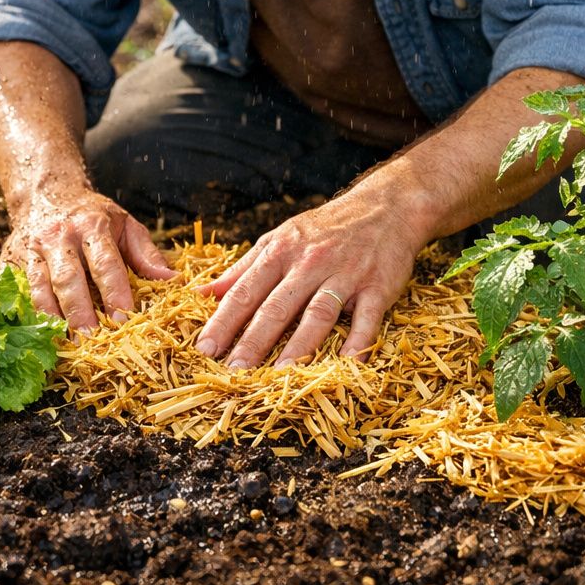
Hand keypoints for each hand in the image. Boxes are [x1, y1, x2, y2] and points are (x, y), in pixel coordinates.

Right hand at [2, 188, 174, 332]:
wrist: (45, 193)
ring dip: (52, 317)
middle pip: (69, 279)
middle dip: (80, 311)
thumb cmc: (93, 216)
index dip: (114, 292)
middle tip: (91, 340)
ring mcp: (33, 250)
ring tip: (64, 344)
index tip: (123, 319)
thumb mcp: (125, 224)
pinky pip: (20, 291)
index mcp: (92, 226)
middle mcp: (60, 237)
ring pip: (40, 287)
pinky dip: (29, 313)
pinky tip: (40, 334)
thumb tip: (172, 281)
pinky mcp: (13, 261)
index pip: (105, 263)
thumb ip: (146, 254)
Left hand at [193, 192, 423, 368]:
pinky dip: (358, 340)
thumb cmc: (323, 230)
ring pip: (318, 314)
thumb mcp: (278, 240)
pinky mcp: (377, 286)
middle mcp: (310, 263)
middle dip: (253, 340)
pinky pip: (367, 317)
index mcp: (281, 252)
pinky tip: (347, 363)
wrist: (384, 208)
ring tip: (280, 376)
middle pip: (278, 307)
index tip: (205, 348)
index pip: (246, 291)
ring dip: (298, 346)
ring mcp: (345, 274)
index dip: (224, 320)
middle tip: (234, 371)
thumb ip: (241, 270)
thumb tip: (200, 293)